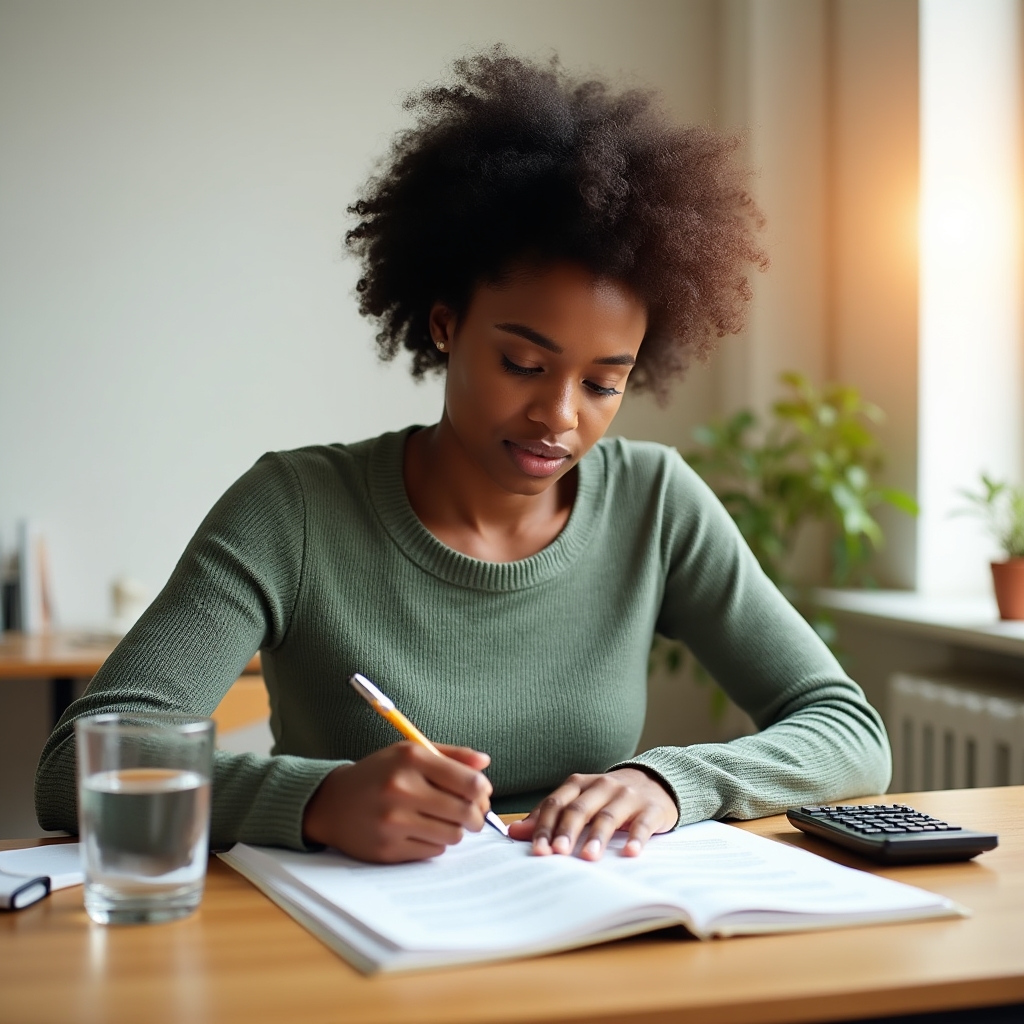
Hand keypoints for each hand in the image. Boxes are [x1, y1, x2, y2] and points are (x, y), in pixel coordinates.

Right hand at [302, 742, 492, 862]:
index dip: (483, 791)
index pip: (469, 782)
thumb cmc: (379, 774)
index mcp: (411, 759)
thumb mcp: (410, 753)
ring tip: (443, 820)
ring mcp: (393, 822)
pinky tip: (421, 831)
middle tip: (472, 814)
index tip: (481, 793)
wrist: (332, 803)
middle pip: (465, 812)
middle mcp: (401, 788)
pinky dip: (435, 843)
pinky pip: (433, 851)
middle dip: (476, 815)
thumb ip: (451, 756)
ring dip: (455, 830)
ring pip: (453, 835)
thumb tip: (484, 764)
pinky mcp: (387, 849)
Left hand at [507, 768, 677, 859]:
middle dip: (566, 831)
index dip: (544, 826)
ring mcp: (627, 795)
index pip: (557, 803)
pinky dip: (636, 838)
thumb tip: (514, 833)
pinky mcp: (651, 808)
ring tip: (588, 857)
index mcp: (579, 783)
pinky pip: (642, 824)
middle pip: (579, 808)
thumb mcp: (579, 801)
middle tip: (557, 853)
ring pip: (608, 815)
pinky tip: (629, 853)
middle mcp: (602, 785)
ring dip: (597, 836)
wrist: (655, 782)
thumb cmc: (608, 798)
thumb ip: (549, 816)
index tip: (537, 850)